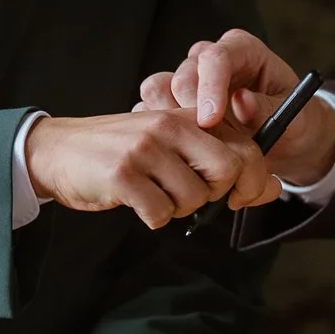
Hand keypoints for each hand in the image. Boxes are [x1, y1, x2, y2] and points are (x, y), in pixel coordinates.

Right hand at [22, 105, 283, 228]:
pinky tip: (136, 202)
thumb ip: (223, 162)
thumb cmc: (123, 153)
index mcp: (187, 115)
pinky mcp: (123, 174)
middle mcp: (170, 125)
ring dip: (177, 209)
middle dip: (215, 195)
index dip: (251, 181)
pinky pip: (161, 214)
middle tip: (189, 195)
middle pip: (227, 172)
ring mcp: (146, 148)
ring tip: (154, 193)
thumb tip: (276, 189)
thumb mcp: (175, 148)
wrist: (58, 151)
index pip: (246, 148)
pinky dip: (153, 218)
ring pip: (194, 199)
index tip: (235, 196)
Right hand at [142, 26, 334, 189]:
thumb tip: (241, 101)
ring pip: (158, 90)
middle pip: (183, 76)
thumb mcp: (295, 119)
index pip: (216, 57)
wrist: (286, 142)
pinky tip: (180, 155)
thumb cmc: (294, 124)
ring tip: (198, 150)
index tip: (211, 120)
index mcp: (241, 50)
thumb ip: (268, 109)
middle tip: (206, 144)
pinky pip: (150, 112)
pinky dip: (161, 136)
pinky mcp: (171, 103)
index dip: (210, 88)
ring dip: (173, 124)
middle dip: (191, 112)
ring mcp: (187, 80)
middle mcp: (209, 60)